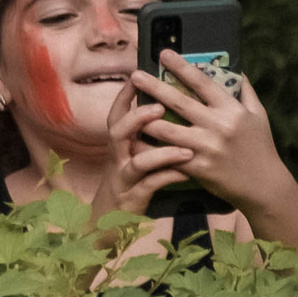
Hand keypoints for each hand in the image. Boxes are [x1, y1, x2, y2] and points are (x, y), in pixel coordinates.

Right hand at [88, 90, 195, 228]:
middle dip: (137, 118)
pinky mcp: (133, 198)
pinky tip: (188, 173)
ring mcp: (123, 178)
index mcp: (119, 145)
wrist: (110, 221)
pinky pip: (151, 185)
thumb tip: (166, 107)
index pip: (116, 115)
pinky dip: (170, 177)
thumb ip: (144, 135)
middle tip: (159, 107)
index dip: (124, 96)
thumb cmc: (130, 181)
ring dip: (161, 153)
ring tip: (186, 149)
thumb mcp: (131, 156)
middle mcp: (117, 159)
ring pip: (137, 162)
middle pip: (117, 132)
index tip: (137, 75)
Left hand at [128, 53, 297, 214]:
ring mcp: (206, 147)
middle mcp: (218, 125)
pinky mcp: (197, 167)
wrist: (263, 185)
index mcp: (231, 109)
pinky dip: (150, 148)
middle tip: (135, 74)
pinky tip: (134, 141)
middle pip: (179, 102)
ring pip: (167, 129)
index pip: (203, 82)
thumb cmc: (260, 147)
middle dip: (154, 86)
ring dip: (145, 119)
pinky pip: (167, 154)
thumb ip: (245, 92)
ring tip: (128, 108)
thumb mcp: (258, 115)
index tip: (164, 54)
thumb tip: (236, 70)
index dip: (182, 67)